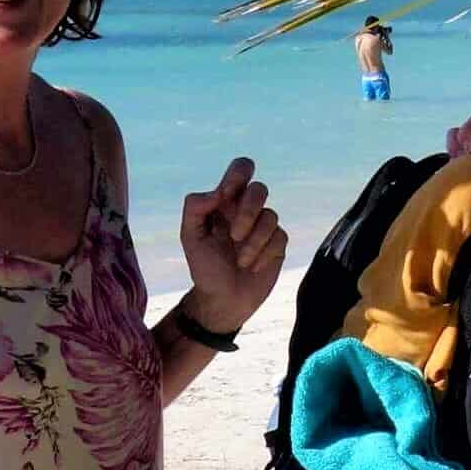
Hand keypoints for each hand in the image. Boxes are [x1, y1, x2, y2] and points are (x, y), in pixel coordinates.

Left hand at [177, 157, 287, 335]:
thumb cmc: (205, 267)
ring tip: (240, 261)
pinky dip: (263, 254)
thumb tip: (217, 192)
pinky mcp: (277, 244)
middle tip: (233, 236)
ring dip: (253, 241)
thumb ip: (195, 207)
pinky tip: (252, 267)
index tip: (227, 196)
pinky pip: (279, 237)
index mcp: (225, 201)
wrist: (223, 300)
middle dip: (247, 212)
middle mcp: (246, 210)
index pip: (241, 169)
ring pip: (271, 216)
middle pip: (259, 189)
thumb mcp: (190, 237)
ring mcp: (264, 227)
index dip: (238, 175)